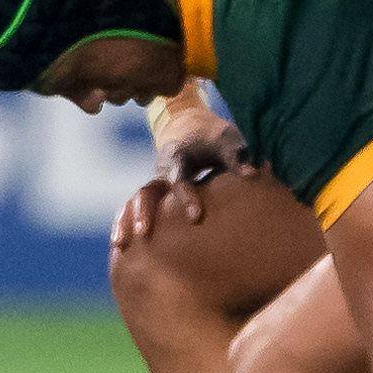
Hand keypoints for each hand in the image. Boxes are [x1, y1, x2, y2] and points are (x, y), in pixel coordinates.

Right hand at [110, 99, 251, 252]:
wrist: (188, 127)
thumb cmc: (213, 137)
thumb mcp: (226, 140)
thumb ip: (237, 156)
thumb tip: (253, 173)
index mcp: (179, 157)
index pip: (181, 178)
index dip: (187, 197)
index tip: (196, 217)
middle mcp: (161, 171)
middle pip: (147, 190)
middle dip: (145, 211)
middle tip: (144, 233)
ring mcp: (154, 182)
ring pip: (134, 200)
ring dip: (127, 220)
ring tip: (121, 244)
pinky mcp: (151, 193)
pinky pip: (130, 207)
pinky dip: (122, 222)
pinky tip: (119, 245)